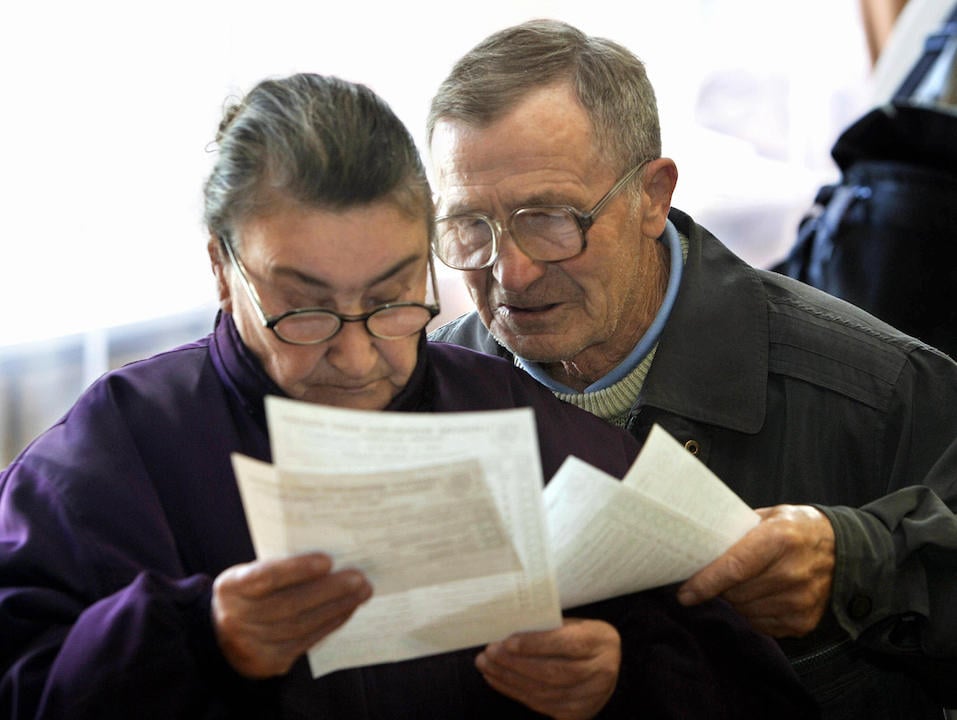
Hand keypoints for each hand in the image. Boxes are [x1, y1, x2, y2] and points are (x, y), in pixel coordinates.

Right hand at [212, 552, 371, 676]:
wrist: (223, 635)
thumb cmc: (248, 594)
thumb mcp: (250, 575)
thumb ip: (278, 566)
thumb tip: (329, 558)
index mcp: (230, 588)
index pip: (265, 577)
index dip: (297, 569)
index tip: (328, 560)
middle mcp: (235, 618)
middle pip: (289, 605)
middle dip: (329, 590)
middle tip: (359, 577)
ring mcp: (251, 645)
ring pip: (302, 625)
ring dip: (337, 606)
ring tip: (361, 591)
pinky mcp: (270, 662)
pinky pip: (307, 641)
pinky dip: (331, 622)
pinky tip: (347, 608)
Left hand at [475, 618, 619, 719]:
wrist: (607, 663)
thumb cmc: (582, 637)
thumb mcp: (573, 624)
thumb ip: (547, 627)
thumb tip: (507, 632)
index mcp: (601, 641)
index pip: (566, 644)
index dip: (535, 644)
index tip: (507, 642)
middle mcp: (601, 672)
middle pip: (553, 672)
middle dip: (515, 664)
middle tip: (489, 653)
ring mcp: (591, 697)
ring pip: (544, 692)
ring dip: (509, 679)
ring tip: (487, 666)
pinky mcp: (578, 714)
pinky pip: (542, 705)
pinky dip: (516, 692)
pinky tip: (499, 680)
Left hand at [677, 504, 835, 636]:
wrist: (844, 550)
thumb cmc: (796, 528)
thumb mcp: (769, 516)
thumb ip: (736, 531)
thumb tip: (698, 548)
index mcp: (779, 539)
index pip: (734, 568)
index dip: (705, 582)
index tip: (684, 593)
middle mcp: (792, 572)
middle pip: (735, 592)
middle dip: (720, 587)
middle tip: (721, 575)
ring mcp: (800, 601)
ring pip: (744, 610)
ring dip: (736, 600)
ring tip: (747, 581)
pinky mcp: (803, 622)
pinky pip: (760, 624)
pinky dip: (752, 612)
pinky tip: (763, 594)